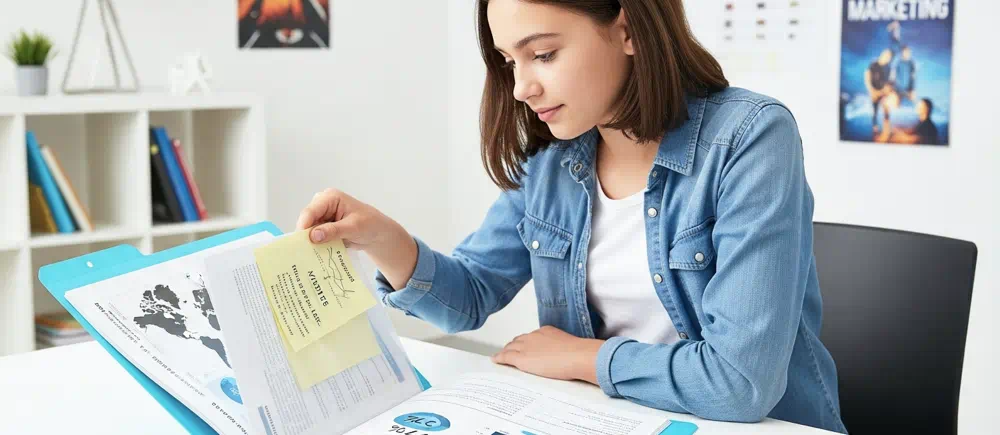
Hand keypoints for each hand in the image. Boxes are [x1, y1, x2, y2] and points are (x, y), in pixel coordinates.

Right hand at [296, 188, 416, 289]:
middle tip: (304, 252)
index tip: (302, 242)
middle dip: (306, 235)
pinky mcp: (323, 227)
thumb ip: (333, 231)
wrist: (377, 233)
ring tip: (310, 256)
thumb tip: (313, 236)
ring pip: (308, 230)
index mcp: (330, 198)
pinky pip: (314, 237)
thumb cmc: (370, 224)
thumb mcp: (353, 227)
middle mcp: (322, 204)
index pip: (311, 211)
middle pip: (307, 220)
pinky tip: (316, 255)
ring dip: (311, 242)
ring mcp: (322, 216)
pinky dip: (316, 245)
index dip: (304, 226)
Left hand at [491, 326, 603, 384]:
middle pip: (518, 340)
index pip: (531, 337)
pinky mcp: (522, 358)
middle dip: (513, 346)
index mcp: (545, 331)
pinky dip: (499, 358)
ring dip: (505, 352)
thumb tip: (568, 355)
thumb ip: (564, 348)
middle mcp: (533, 336)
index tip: (524, 347)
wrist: (577, 356)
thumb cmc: (579, 353)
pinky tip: (495, 360)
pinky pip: (506, 357)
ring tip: (501, 356)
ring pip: (510, 348)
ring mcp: (526, 346)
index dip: (525, 342)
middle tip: (509, 351)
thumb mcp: (570, 346)